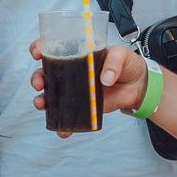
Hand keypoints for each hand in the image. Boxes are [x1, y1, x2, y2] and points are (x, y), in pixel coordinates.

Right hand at [27, 41, 147, 138]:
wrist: (139, 86)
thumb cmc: (127, 64)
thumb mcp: (121, 55)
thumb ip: (113, 63)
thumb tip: (105, 79)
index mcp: (77, 54)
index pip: (52, 48)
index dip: (40, 49)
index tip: (38, 53)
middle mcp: (71, 71)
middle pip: (46, 73)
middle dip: (37, 78)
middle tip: (39, 83)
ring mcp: (74, 90)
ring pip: (51, 95)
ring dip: (42, 100)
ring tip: (42, 104)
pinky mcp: (82, 106)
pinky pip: (68, 115)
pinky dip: (62, 124)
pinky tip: (62, 129)